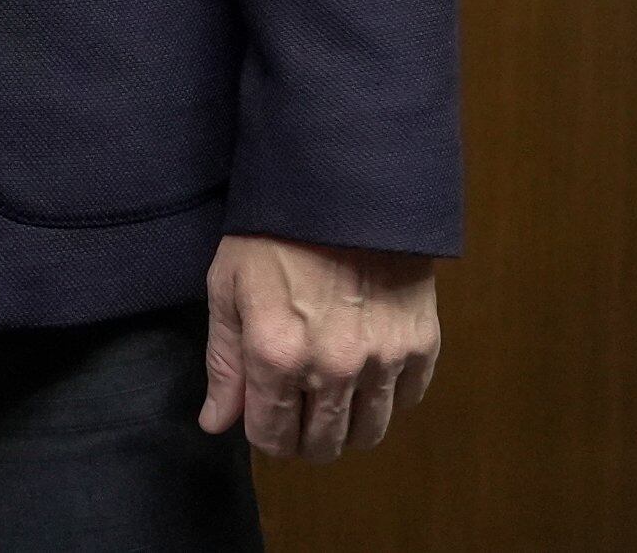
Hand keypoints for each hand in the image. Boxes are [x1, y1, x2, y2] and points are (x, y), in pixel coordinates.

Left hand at [199, 233, 440, 459]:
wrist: (342, 189)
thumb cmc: (271, 235)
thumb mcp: (227, 288)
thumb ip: (223, 363)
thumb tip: (215, 423)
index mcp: (276, 355)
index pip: (272, 437)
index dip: (264, 435)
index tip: (263, 419)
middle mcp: (332, 368)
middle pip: (323, 446)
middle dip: (303, 439)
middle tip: (297, 413)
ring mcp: (382, 360)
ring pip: (368, 434)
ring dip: (346, 428)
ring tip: (331, 401)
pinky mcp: (421, 345)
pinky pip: (406, 401)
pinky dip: (386, 399)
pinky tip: (366, 374)